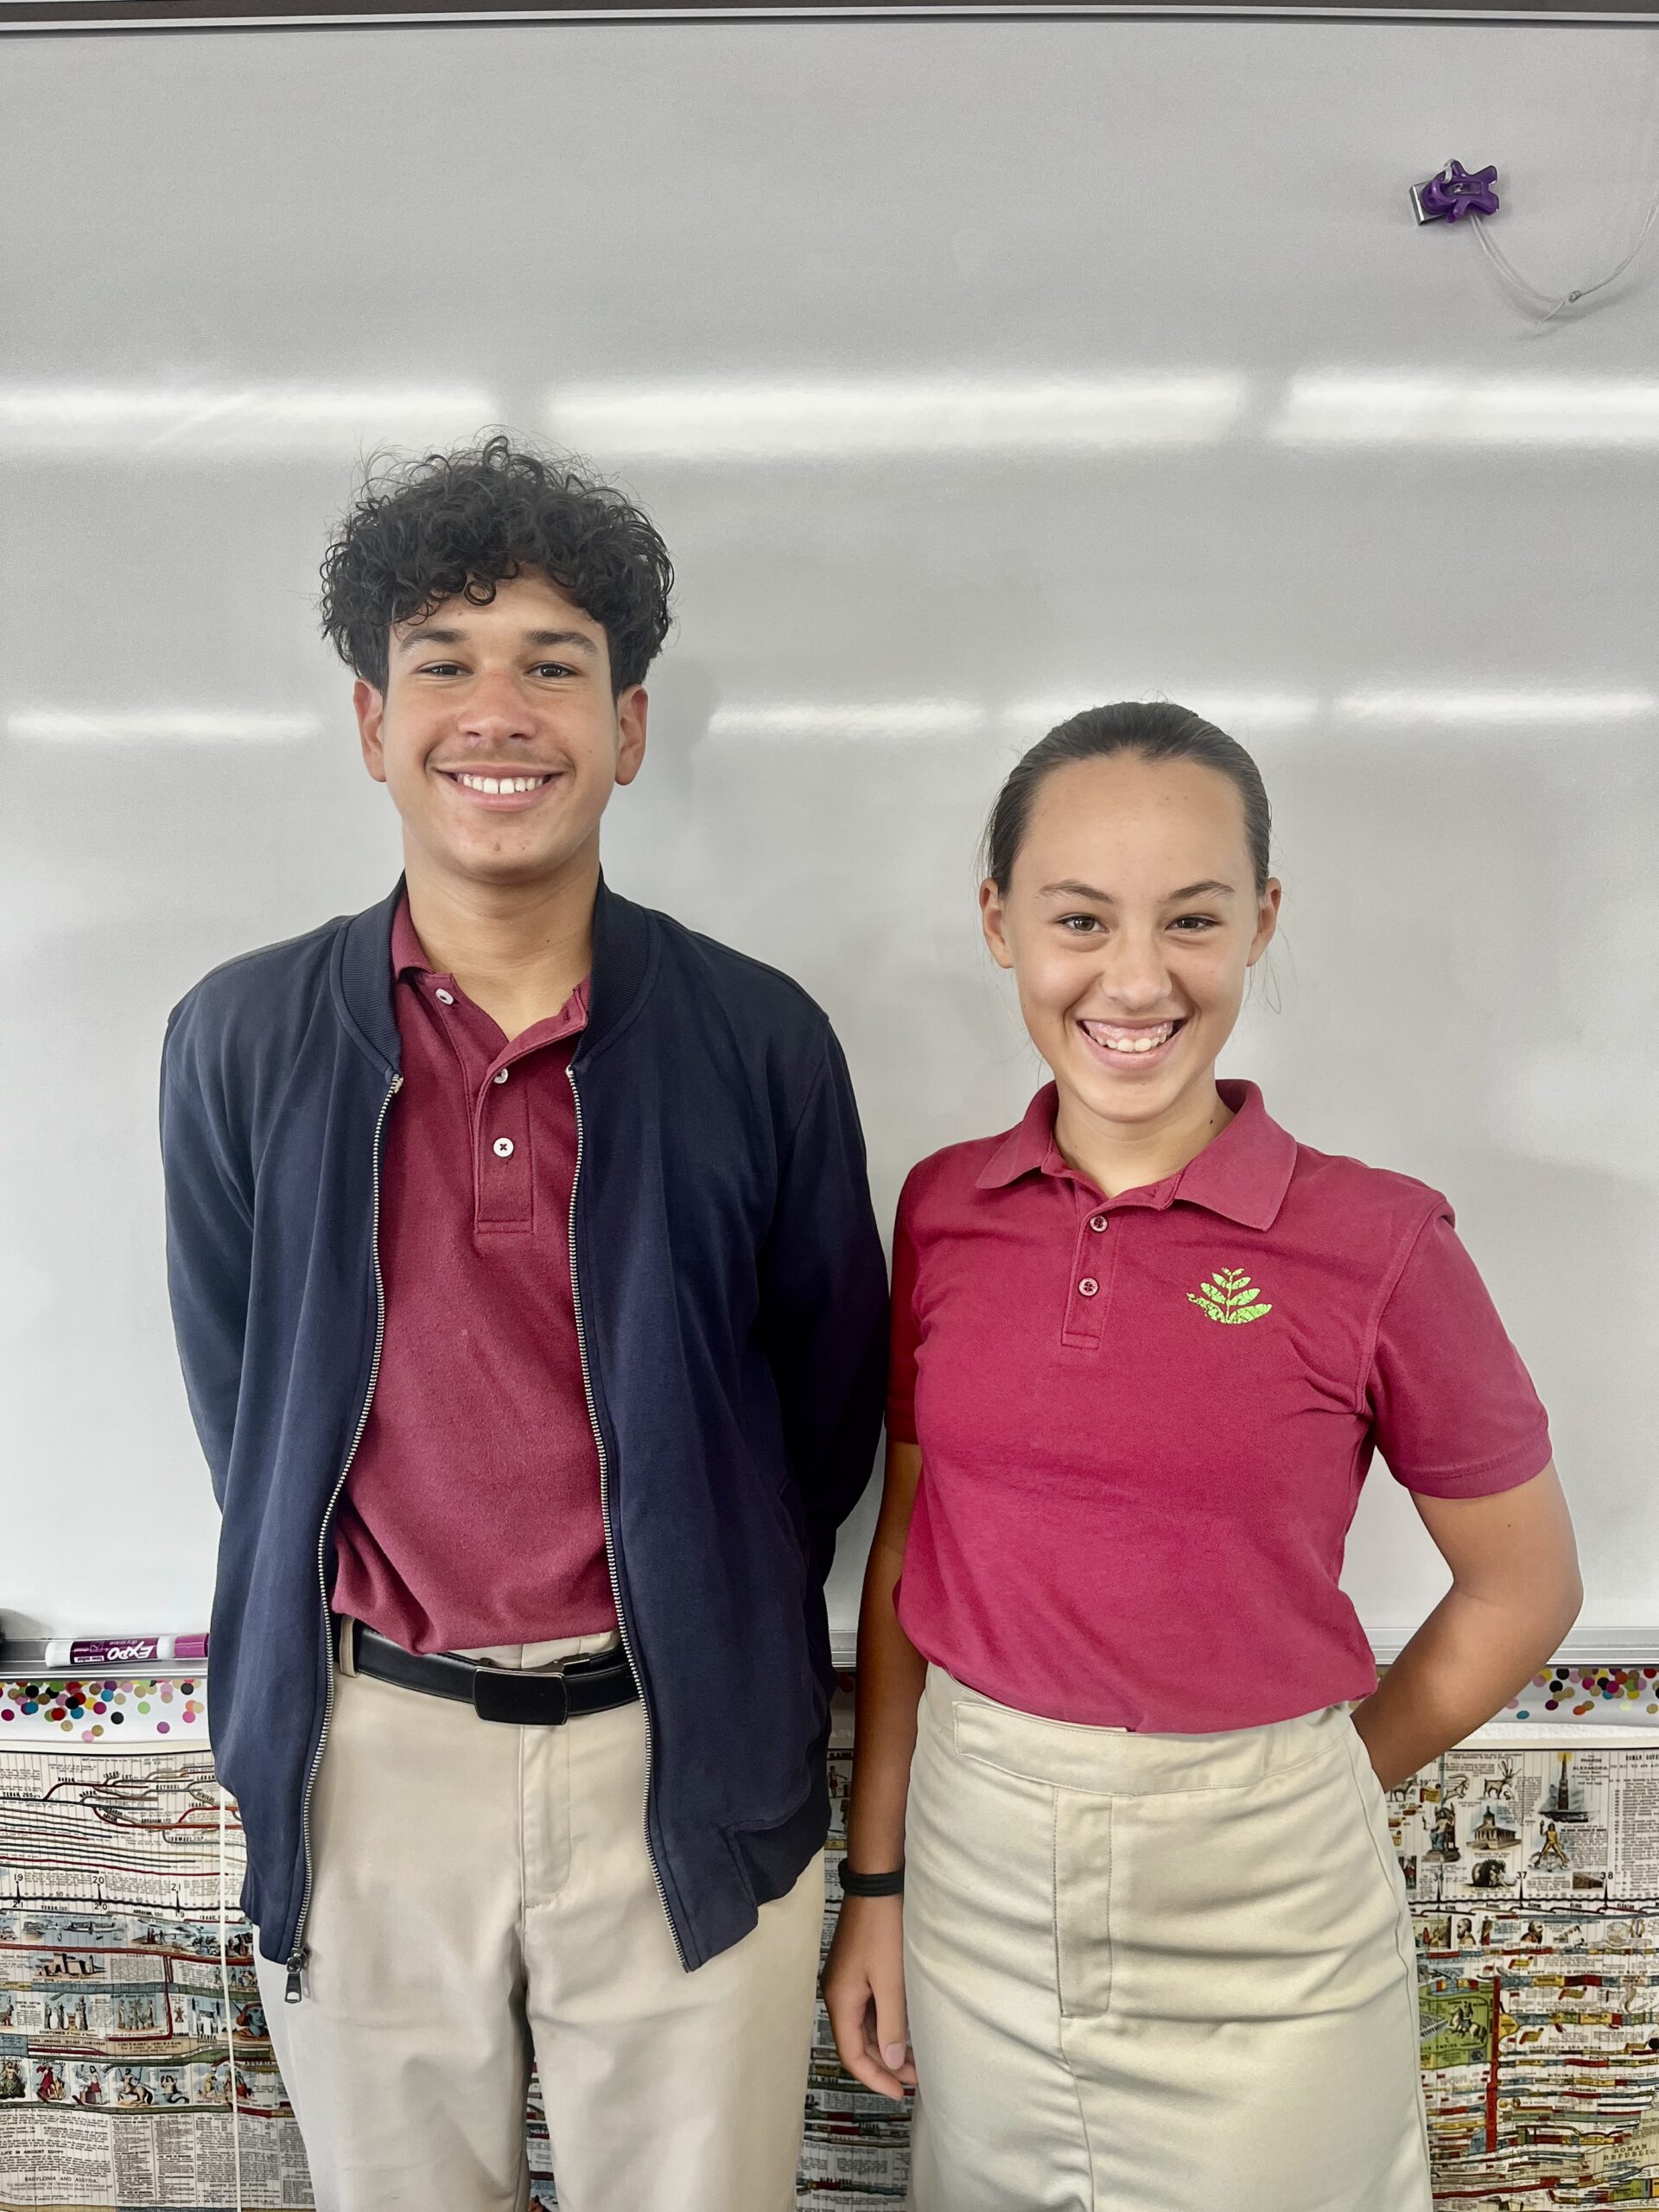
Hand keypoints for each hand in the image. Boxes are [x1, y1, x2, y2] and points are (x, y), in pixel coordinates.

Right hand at [821, 1894, 916, 2100]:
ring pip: (863, 2026)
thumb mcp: (890, 1981)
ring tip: (913, 2059)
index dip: (873, 2078)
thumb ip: (890, 2024)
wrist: (877, 1884)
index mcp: (841, 2000)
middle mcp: (838, 1994)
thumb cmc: (883, 1930)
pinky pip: (868, 2008)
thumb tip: (889, 2062)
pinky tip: (903, 2029)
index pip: (851, 2054)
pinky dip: (884, 2024)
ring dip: (885, 2045)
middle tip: (914, 2078)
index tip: (899, 2093)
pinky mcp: (857, 1970)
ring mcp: (847, 1981)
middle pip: (856, 2042)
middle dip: (883, 2064)